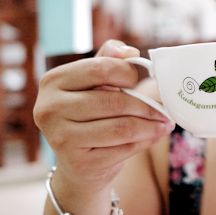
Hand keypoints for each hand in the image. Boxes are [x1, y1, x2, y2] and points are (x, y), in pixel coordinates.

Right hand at [34, 40, 173, 194]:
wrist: (77, 163)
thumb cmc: (88, 115)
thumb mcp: (92, 84)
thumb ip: (109, 61)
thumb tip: (129, 51)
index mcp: (53, 81)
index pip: (101, 69)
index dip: (127, 73)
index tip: (138, 80)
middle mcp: (50, 109)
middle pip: (114, 101)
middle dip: (146, 104)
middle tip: (164, 107)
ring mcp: (62, 138)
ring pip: (122, 127)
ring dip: (151, 124)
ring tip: (165, 122)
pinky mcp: (79, 163)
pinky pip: (124, 148)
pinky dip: (146, 140)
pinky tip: (155, 135)